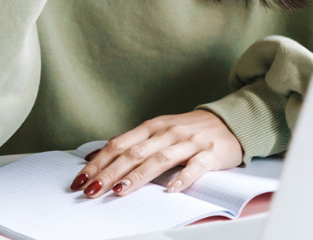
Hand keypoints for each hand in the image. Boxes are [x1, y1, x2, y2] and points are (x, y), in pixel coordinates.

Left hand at [70, 110, 243, 197]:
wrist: (232, 121)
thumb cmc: (191, 130)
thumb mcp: (160, 131)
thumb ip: (133, 143)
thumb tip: (96, 157)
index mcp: (154, 126)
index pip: (120, 144)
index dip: (98, 162)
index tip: (80, 180)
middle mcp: (169, 132)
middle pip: (135, 153)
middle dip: (110, 173)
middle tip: (91, 190)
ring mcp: (190, 142)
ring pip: (160, 159)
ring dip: (138, 176)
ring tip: (119, 190)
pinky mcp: (211, 153)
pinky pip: (196, 166)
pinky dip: (183, 178)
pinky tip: (171, 189)